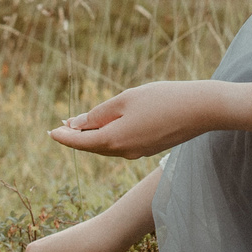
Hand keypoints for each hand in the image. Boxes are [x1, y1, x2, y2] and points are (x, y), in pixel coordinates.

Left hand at [49, 80, 251, 158]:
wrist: (201, 109)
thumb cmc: (162, 99)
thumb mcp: (125, 100)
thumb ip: (99, 114)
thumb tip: (76, 124)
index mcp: (114, 140)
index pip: (80, 142)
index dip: (64, 136)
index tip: (51, 131)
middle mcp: (124, 152)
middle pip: (94, 146)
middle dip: (77, 136)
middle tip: (62, 126)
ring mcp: (139, 152)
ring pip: (109, 145)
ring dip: (94, 136)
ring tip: (82, 125)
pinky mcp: (150, 148)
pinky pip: (124, 144)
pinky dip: (112, 135)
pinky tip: (111, 125)